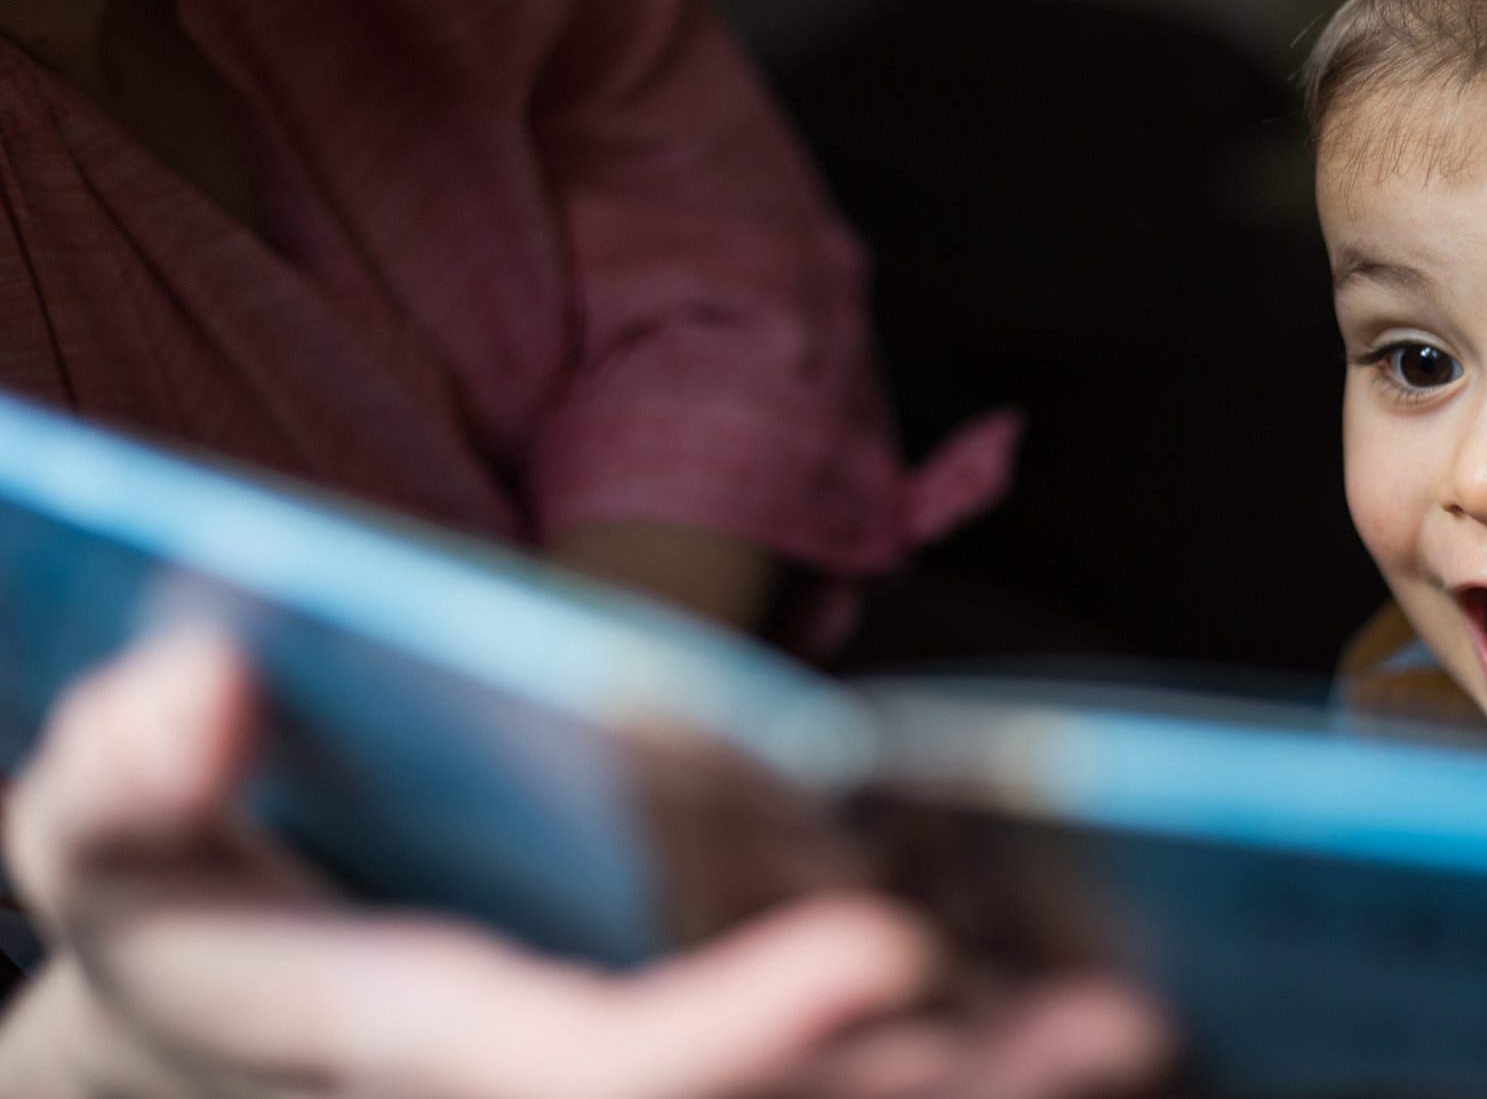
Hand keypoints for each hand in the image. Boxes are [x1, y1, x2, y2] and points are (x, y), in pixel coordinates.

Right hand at [1, 633, 1165, 1098]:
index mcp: (405, 1045)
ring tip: (1124, 1028)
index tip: (885, 958)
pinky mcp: (658, 1075)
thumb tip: (205, 689)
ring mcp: (598, 1097)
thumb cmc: (168, 892)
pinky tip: (1046, 1018)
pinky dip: (935, 1073)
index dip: (729, 1035)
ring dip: (967, 1098)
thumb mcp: (93, 834)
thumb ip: (124, 773)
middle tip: (1111, 1021)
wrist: (210, 1017)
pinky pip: (818, 1096)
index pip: (586, 1075)